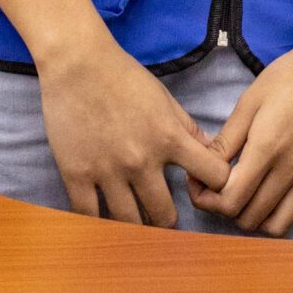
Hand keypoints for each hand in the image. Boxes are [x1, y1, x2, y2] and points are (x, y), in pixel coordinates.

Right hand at [38, 33, 232, 225]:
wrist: (77, 64)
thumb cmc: (124, 77)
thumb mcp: (165, 99)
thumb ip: (188, 128)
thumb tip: (209, 151)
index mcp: (169, 138)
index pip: (213, 177)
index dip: (215, 185)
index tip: (205, 188)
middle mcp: (141, 161)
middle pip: (165, 215)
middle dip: (169, 220)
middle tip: (165, 219)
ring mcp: (107, 172)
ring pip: (129, 223)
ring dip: (136, 228)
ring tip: (137, 225)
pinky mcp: (76, 176)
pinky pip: (89, 216)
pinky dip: (98, 223)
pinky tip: (104, 221)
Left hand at [187, 34, 292, 237]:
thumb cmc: (291, 75)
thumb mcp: (250, 101)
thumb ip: (227, 139)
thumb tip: (204, 167)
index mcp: (267, 148)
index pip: (231, 201)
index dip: (207, 200)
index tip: (200, 186)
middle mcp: (291, 168)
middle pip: (250, 217)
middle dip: (226, 210)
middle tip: (220, 190)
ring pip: (279, 224)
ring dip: (257, 218)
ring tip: (249, 198)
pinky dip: (287, 213)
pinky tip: (277, 193)